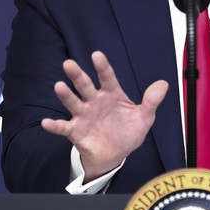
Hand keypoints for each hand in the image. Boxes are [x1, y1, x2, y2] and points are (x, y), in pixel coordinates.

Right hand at [41, 51, 168, 181]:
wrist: (116, 154)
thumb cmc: (128, 132)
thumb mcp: (144, 118)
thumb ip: (151, 101)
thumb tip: (163, 84)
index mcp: (111, 95)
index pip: (107, 78)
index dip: (103, 67)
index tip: (97, 55)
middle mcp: (95, 102)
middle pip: (85, 86)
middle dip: (77, 75)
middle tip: (69, 64)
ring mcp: (84, 116)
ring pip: (73, 103)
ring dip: (66, 95)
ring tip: (59, 86)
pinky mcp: (76, 132)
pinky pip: (64, 128)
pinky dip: (55, 126)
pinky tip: (46, 123)